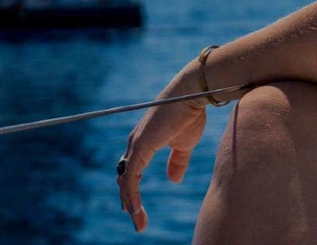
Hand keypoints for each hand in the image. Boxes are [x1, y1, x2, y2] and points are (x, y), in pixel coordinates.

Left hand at [118, 68, 207, 232]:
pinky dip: (132, 195)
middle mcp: (135, 143)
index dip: (132, 191)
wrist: (191, 94)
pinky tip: (136, 210)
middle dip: (129, 201)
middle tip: (137, 221)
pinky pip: (131, 177)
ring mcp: (136, 144)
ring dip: (131, 203)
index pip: (132, 171)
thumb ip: (177, 161)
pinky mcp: (140, 146)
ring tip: (138, 222)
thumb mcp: (184, 144)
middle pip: (125, 177)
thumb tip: (173, 180)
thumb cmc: (189, 114)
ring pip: (126, 180)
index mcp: (144, 142)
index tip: (137, 211)